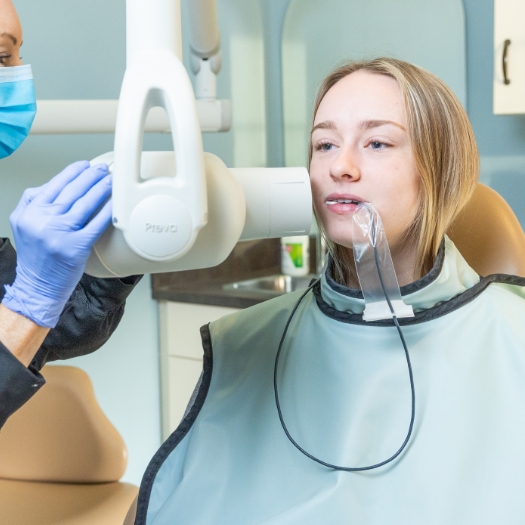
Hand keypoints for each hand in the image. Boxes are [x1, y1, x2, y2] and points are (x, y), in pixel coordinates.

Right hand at [2, 160, 111, 326]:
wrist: (37, 287)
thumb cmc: (36, 257)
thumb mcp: (23, 225)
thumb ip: (32, 201)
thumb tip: (55, 183)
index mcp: (29, 212)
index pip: (54, 185)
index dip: (72, 172)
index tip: (85, 165)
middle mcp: (42, 220)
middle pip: (71, 191)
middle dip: (90, 176)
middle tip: (103, 169)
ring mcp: (59, 234)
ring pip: (84, 204)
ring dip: (100, 189)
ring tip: (110, 180)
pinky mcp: (75, 248)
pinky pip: (96, 224)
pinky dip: (107, 211)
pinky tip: (115, 203)